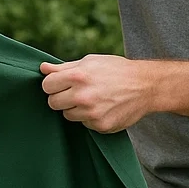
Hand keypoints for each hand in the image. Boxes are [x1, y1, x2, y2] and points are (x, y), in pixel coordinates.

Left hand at [39, 55, 153, 132]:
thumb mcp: (90, 62)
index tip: (60, 84)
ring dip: (75, 109)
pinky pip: (84, 124)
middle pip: (53, 103)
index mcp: (78, 76)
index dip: (52, 84)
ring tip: (92, 99)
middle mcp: (83, 96)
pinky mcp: (100, 125)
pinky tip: (103, 107)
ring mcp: (91, 113)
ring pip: (67, 115)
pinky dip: (90, 118)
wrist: (145, 86)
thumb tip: (43, 68)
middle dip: (61, 98)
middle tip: (75, 93)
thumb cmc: (116, 70)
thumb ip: (64, 67)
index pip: (47, 86)